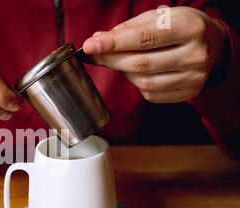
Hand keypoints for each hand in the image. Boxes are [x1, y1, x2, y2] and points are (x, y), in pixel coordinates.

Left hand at [83, 7, 226, 102]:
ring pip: (143, 82)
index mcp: (189, 28)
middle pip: (140, 63)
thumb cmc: (181, 27)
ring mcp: (193, 78)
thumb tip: (97, 40)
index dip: (113, 43)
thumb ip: (128, 28)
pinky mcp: (188, 93)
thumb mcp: (160, 17)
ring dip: (124, 72)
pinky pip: (150, 94)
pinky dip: (137, 84)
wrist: (213, 45)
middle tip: (94, 54)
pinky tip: (139, 72)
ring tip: (122, 60)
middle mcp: (195, 55)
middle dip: (111, 59)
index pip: (144, 38)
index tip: (90, 46)